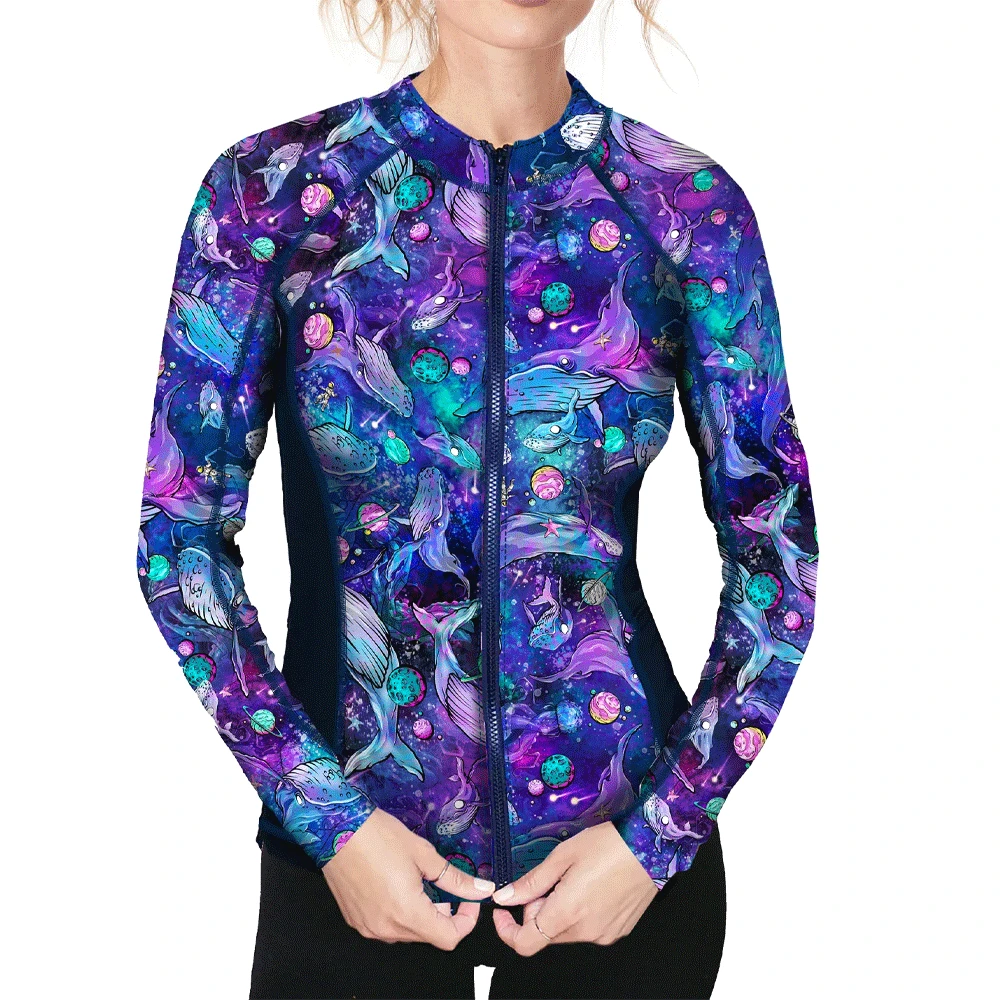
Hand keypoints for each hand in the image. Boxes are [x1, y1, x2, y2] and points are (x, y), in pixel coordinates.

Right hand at [322, 807, 494, 948]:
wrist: (336, 829)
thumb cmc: (379, 836)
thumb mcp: (424, 854)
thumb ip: (455, 879)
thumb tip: (482, 889)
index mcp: (407, 913)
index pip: (449, 938)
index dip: (466, 920)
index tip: (468, 899)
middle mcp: (386, 929)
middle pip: (428, 935)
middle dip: (444, 914)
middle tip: (444, 886)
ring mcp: (368, 928)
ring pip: (407, 933)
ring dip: (421, 914)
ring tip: (418, 884)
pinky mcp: (356, 921)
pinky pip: (387, 927)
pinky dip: (400, 914)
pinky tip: (396, 887)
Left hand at [491, 821, 657, 953]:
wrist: (650, 846)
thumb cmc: (610, 845)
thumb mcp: (562, 856)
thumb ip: (531, 882)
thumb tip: (505, 896)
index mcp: (568, 913)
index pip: (525, 943)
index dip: (507, 930)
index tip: (504, 912)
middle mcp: (586, 932)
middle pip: (545, 934)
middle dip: (538, 910)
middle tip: (550, 880)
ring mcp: (604, 934)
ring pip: (565, 932)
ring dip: (559, 911)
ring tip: (575, 879)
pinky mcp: (617, 931)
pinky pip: (587, 929)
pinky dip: (580, 914)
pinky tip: (591, 887)